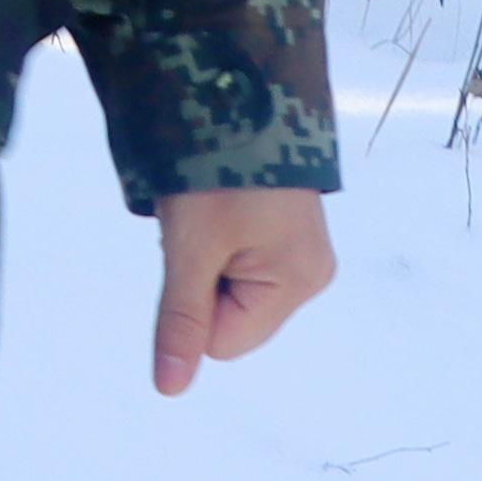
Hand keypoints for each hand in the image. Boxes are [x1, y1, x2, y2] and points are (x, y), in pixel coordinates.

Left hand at [150, 187, 334, 392]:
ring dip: (208, 256)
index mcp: (298, 283)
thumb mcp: (191, 249)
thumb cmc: (215, 173)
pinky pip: (241, 258)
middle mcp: (311, 273)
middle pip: (231, 316)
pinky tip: (222, 206)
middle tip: (202, 226)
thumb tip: (170, 390)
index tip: (195, 250)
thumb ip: (182, 320)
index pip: (224, 341)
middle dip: (203, 278)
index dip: (195, 304)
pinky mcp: (288, 228)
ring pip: (231, 285)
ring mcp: (302, 248)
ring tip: (211, 211)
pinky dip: (220, 239)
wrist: (236, 90)